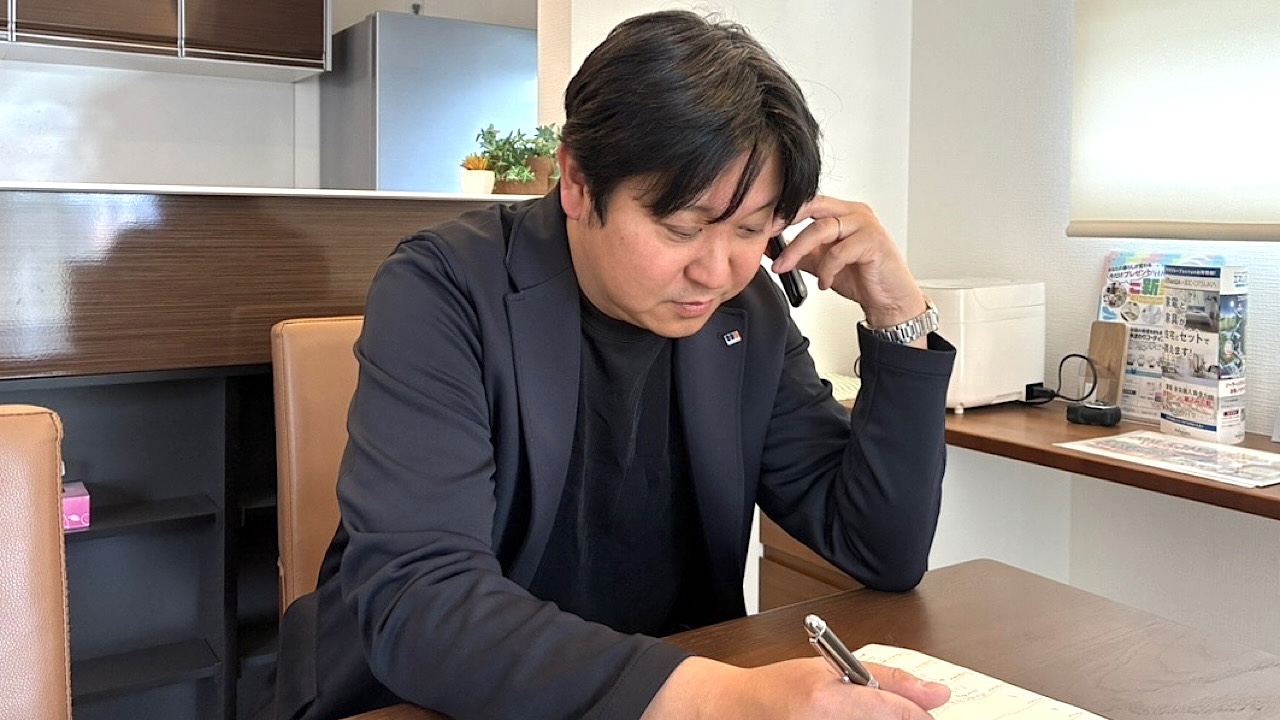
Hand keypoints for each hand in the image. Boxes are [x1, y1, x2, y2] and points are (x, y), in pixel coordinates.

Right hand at [643, 656, 949, 719]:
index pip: (894, 713)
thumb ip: (887, 681)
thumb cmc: (777, 687)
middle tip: (873, 712)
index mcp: (827, 703)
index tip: (923, 715)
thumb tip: (938, 694)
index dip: (915, 715)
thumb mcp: (831, 670)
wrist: (732, 708)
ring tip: (842, 713)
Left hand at [769, 195, 925, 329]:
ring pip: (822, 229)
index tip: (761, 225)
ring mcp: (866, 225)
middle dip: (786, 220)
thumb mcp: (822, 263)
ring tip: (787, 268)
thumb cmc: (862, 277)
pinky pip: (840, 251)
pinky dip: (827, 269)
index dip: (783, 212)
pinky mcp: (874, 242)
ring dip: (798, 250)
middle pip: (812, 207)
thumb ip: (801, 254)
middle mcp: (854, 213)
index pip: (808, 202)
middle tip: (767, 235)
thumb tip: (771, 249)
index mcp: (842, 212)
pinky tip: (825, 281)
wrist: (889, 299)